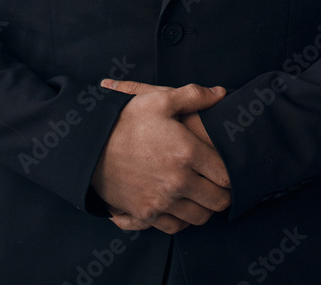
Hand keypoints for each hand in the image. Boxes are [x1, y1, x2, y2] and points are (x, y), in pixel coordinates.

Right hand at [91, 80, 230, 234]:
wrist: (89, 144)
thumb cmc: (126, 119)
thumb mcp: (159, 99)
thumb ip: (194, 96)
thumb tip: (220, 94)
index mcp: (186, 152)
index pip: (226, 176)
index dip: (232, 174)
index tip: (229, 169)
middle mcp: (177, 182)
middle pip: (217, 202)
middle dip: (223, 194)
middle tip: (220, 185)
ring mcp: (161, 201)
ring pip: (199, 218)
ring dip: (204, 208)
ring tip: (201, 194)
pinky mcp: (145, 214)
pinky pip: (175, 227)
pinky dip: (182, 220)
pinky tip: (180, 206)